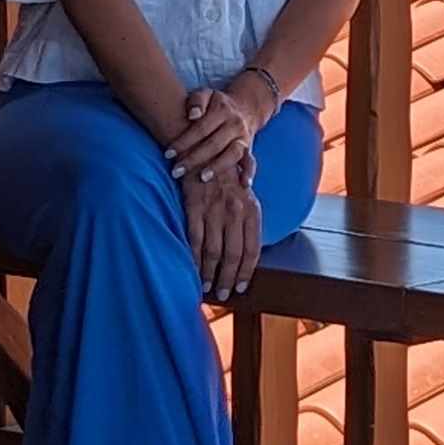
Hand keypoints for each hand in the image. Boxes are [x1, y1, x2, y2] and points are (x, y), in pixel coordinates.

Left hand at [166, 71, 270, 184]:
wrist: (244, 108)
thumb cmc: (215, 105)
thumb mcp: (206, 95)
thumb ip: (197, 101)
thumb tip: (193, 115)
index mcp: (222, 110)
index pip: (200, 128)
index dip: (183, 141)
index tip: (168, 154)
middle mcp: (234, 124)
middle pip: (213, 144)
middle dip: (193, 159)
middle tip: (176, 171)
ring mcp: (243, 137)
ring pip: (232, 153)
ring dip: (217, 167)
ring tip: (202, 178)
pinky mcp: (249, 148)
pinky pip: (251, 161)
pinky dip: (248, 172)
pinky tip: (243, 184)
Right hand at [184, 164, 264, 301]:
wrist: (205, 150)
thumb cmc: (227, 177)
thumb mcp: (246, 196)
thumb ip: (248, 222)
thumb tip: (247, 254)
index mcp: (252, 210)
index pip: (252, 249)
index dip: (246, 272)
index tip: (240, 288)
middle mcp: (236, 211)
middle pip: (233, 254)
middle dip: (228, 279)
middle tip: (223, 295)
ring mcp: (214, 208)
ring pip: (213, 250)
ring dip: (209, 273)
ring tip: (206, 288)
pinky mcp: (194, 205)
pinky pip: (193, 238)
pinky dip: (192, 257)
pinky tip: (191, 268)